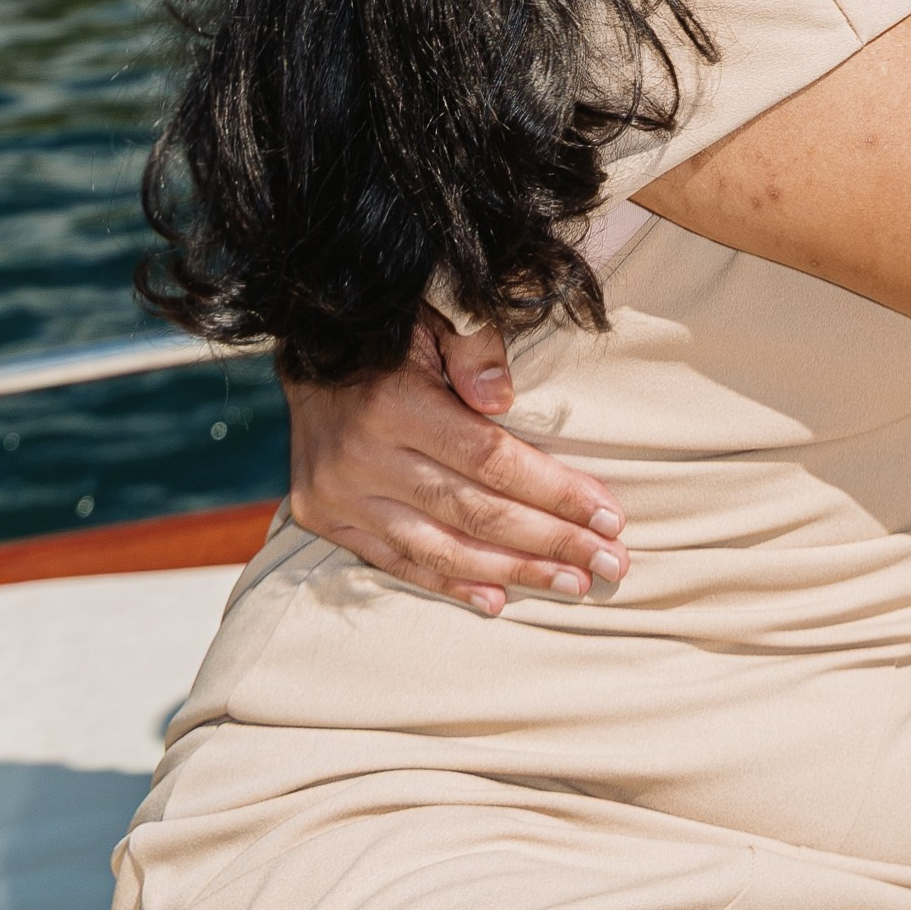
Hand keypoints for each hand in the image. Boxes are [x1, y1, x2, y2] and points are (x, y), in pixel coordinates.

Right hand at [284, 306, 630, 614]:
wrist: (300, 348)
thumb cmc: (388, 327)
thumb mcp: (434, 311)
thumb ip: (473, 347)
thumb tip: (504, 399)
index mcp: (393, 404)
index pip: (491, 461)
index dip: (554, 492)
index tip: (608, 516)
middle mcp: (362, 459)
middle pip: (475, 513)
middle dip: (551, 542)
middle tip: (610, 563)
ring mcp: (339, 496)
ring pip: (441, 549)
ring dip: (513, 572)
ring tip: (572, 584)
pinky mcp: (324, 519)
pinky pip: (397, 562)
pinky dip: (450, 584)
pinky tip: (498, 599)